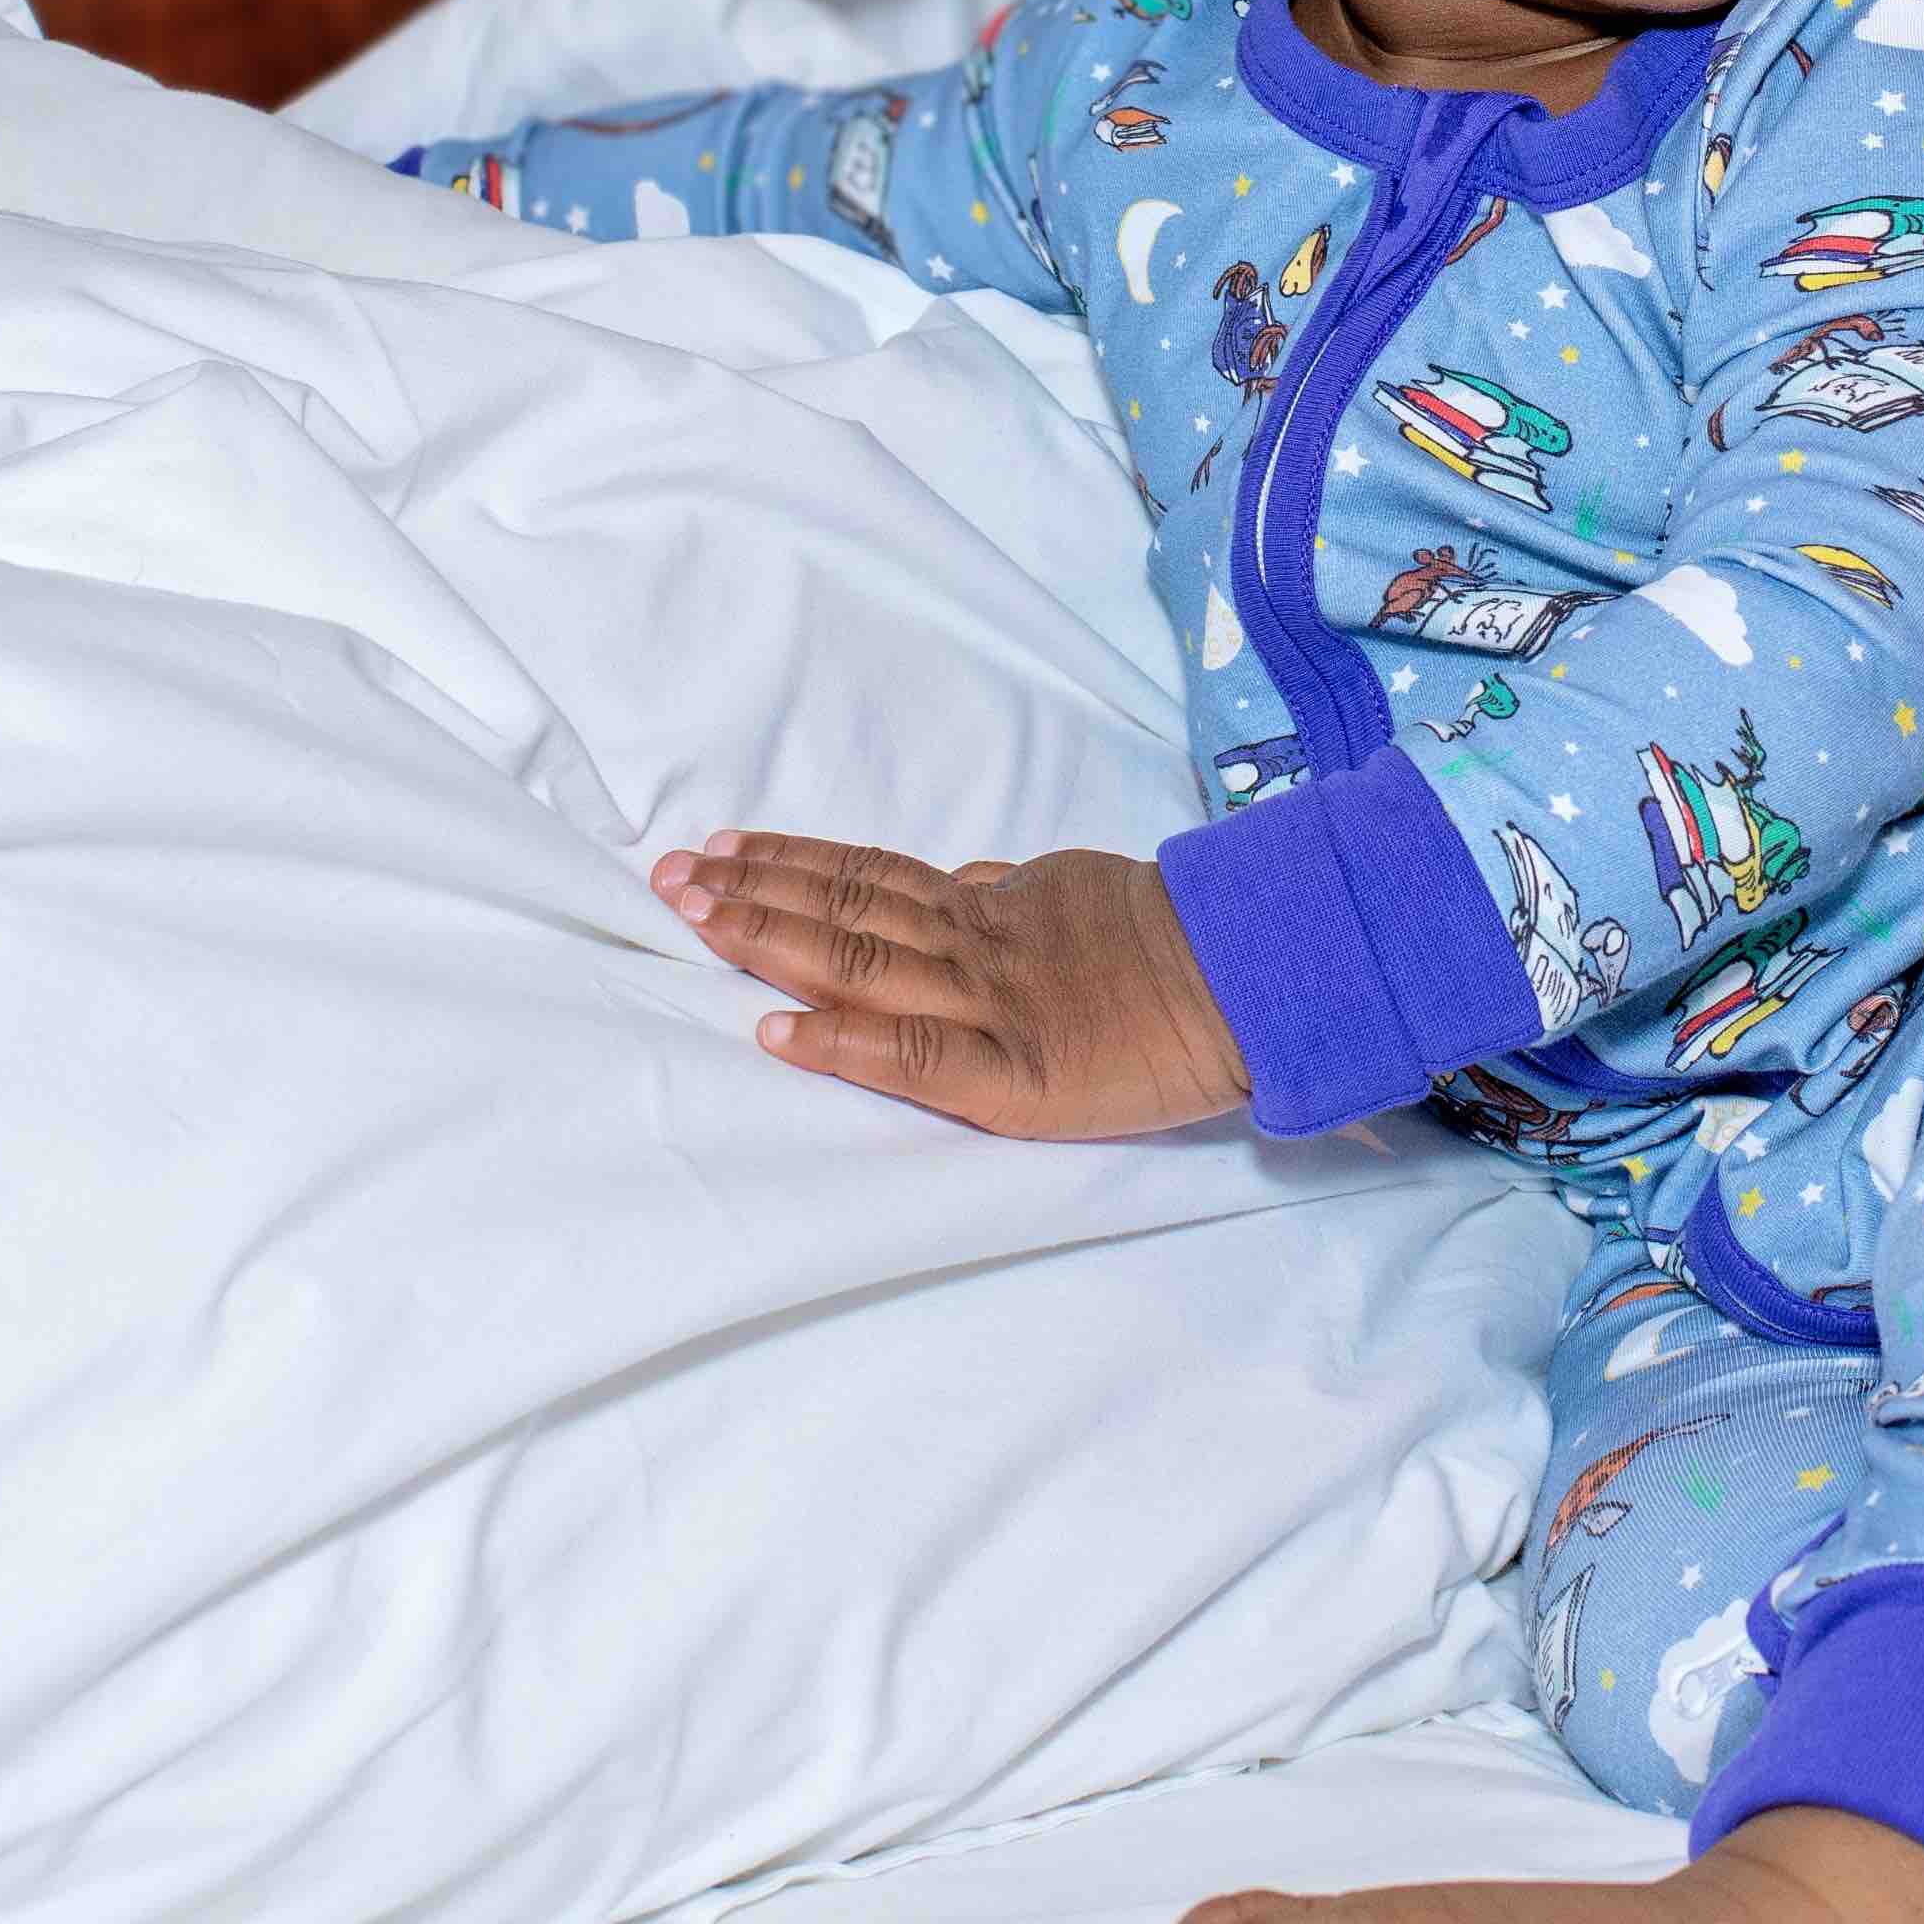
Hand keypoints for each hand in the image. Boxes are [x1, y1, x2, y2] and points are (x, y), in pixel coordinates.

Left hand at [651, 830, 1247, 1139]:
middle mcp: (975, 948)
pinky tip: (777, 1033)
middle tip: (667, 874)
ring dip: (768, 942)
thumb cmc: (1180, 944)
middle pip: (845, 907)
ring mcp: (990, 1005)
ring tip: (694, 920)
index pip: (872, 875)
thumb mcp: (1085, 892)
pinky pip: (914, 1054)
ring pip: (861, 962)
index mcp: (994, 908)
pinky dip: (841, 1043)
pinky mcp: (1014, 1075)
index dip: (791, 862)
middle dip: (749, 891)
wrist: (1256, 976)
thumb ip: (1017, 891)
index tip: (721, 848)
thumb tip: (971, 878)